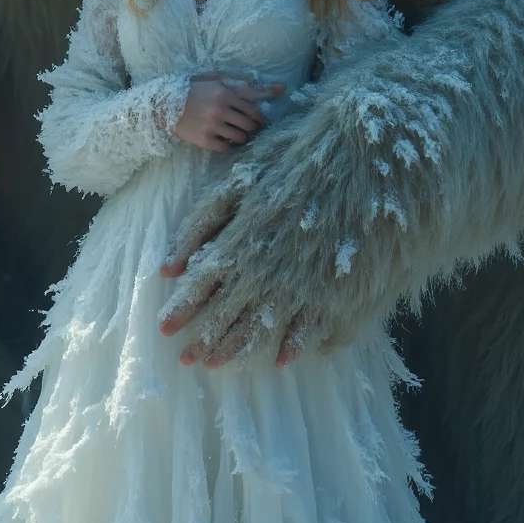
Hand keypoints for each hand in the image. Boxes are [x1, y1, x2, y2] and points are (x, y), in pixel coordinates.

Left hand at [159, 95, 407, 370]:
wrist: (359, 158)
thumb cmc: (294, 160)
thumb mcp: (237, 182)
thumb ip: (200, 224)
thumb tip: (168, 266)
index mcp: (238, 244)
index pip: (200, 286)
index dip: (181, 309)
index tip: (164, 330)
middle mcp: (265, 271)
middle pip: (226, 313)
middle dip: (203, 337)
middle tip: (185, 359)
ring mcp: (300, 283)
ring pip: (261, 325)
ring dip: (237, 346)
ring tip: (216, 364)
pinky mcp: (333, 286)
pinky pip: (309, 325)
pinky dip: (294, 344)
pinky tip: (280, 359)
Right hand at [171, 74, 284, 151]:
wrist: (165, 106)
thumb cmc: (195, 90)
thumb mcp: (216, 79)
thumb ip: (243, 82)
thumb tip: (279, 87)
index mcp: (225, 92)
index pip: (254, 107)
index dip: (263, 116)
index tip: (264, 122)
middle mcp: (220, 109)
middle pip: (250, 124)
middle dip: (254, 128)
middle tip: (252, 128)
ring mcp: (213, 125)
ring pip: (240, 137)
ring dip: (243, 137)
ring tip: (238, 134)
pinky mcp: (205, 140)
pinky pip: (226, 148)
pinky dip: (229, 145)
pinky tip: (225, 139)